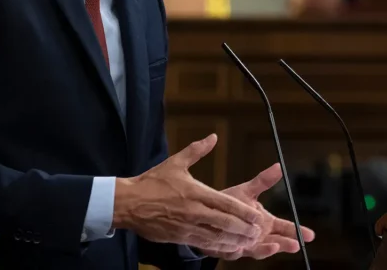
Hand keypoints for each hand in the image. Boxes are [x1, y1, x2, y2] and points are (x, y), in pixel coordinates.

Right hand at [113, 134, 261, 253]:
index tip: (258, 216)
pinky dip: (218, 247)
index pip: (225, 203)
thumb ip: (196, 150)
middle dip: (244, 229)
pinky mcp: (179, 238)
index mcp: (195, 192)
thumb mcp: (175, 163)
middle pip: (225, 222)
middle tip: (259, 232)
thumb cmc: (152, 182)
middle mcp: (194, 211)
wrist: (128, 203)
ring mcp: (187, 226)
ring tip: (249, 242)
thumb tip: (213, 137)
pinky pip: (203, 244)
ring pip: (216, 236)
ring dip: (235, 240)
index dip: (244, 212)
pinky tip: (229, 248)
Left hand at [201, 163, 315, 259]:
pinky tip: (243, 248)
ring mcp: (246, 245)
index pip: (285, 228)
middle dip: (286, 243)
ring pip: (259, 250)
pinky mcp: (230, 250)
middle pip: (277, 241)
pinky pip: (236, 252)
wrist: (208, 214)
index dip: (297, 231)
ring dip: (268, 249)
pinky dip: (240, 251)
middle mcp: (258, 236)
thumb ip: (263, 181)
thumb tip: (278, 166)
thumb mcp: (247, 190)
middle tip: (296, 244)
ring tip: (275, 245)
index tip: (310, 235)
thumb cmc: (230, 203)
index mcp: (265, 222)